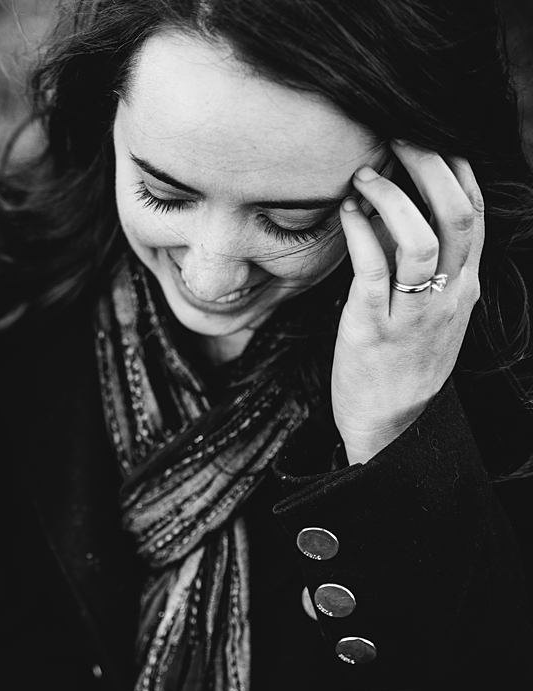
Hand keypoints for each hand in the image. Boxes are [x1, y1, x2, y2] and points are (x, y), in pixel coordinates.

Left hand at [332, 140, 483, 464]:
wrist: (390, 425)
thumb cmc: (402, 359)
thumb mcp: (430, 308)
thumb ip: (425, 263)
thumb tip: (398, 204)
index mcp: (466, 285)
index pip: (475, 214)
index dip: (456, 168)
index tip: (429, 135)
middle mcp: (450, 296)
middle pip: (457, 216)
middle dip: (431, 167)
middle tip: (397, 136)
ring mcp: (415, 314)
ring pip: (422, 241)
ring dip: (392, 199)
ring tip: (364, 175)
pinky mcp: (374, 330)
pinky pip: (375, 272)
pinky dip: (361, 235)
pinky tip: (345, 213)